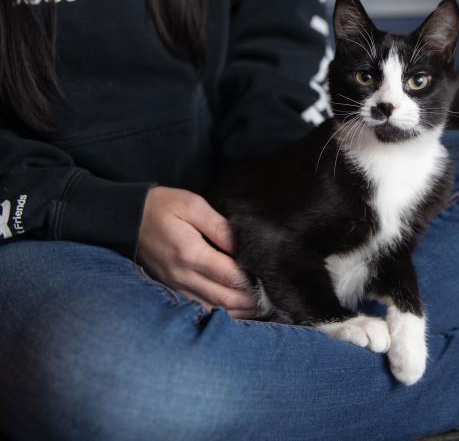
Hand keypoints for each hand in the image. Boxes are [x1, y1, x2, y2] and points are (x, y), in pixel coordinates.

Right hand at [137, 186, 257, 318]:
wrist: (126, 218)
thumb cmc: (162, 206)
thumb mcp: (193, 205)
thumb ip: (220, 227)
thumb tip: (242, 247)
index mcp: (189, 253)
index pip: (229, 275)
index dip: (252, 281)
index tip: (270, 280)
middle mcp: (182, 275)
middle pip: (224, 298)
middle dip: (250, 301)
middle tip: (272, 300)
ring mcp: (175, 285)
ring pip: (212, 308)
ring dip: (238, 311)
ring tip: (261, 309)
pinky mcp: (171, 289)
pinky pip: (199, 308)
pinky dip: (220, 312)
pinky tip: (236, 311)